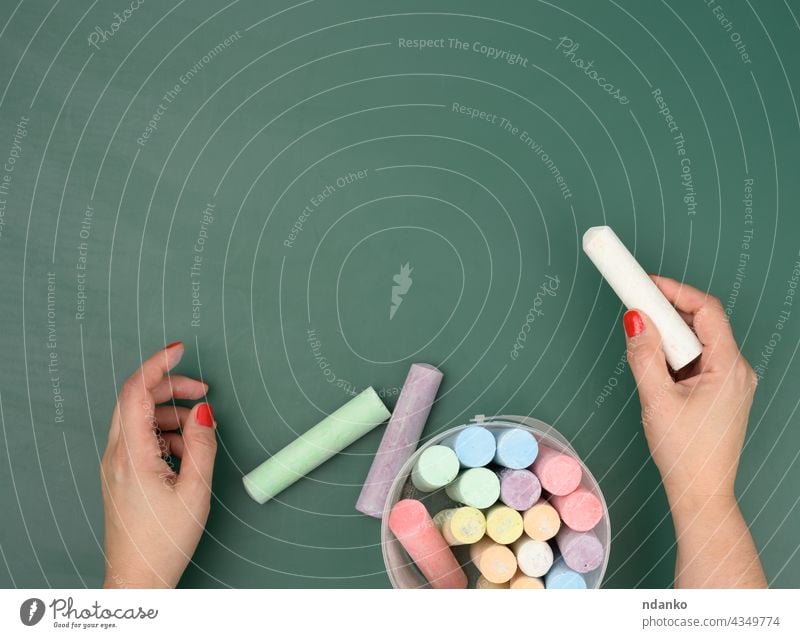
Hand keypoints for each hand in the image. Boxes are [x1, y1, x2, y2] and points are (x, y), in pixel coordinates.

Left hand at [101, 342, 216, 587]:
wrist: (138, 579)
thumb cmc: (164, 542)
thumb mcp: (196, 491)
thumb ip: (202, 445)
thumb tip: (203, 412)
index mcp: (132, 455)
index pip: (136, 391)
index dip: (158, 365)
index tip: (179, 350)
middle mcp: (116, 455)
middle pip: (136, 399)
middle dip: (170, 386)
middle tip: (202, 390)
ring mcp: (115, 464)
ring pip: (138, 418)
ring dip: (169, 412)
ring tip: (199, 430)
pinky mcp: (121, 474)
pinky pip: (139, 437)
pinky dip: (163, 432)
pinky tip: (184, 451)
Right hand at [623, 276, 765, 586]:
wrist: (701, 493)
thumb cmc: (686, 453)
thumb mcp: (657, 400)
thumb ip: (644, 356)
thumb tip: (635, 319)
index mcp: (729, 367)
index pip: (706, 310)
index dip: (675, 290)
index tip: (645, 281)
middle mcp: (735, 370)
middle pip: (701, 322)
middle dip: (666, 313)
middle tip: (634, 305)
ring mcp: (729, 382)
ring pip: (696, 342)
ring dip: (667, 337)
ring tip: (641, 346)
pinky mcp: (718, 393)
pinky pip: (695, 360)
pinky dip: (672, 356)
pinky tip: (654, 368)